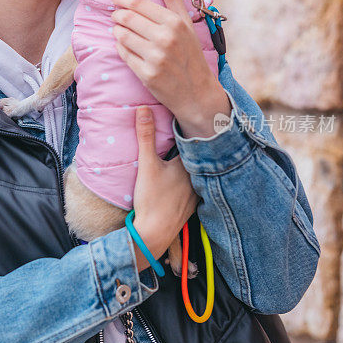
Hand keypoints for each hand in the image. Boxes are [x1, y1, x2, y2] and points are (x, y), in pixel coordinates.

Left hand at [111, 0, 230, 136]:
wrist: (196, 92)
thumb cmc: (190, 54)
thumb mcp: (186, 23)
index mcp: (175, 23)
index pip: (139, 4)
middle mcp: (165, 39)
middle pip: (127, 18)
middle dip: (117, 14)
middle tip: (116, 15)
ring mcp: (155, 58)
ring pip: (122, 36)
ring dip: (116, 30)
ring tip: (119, 30)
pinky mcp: (146, 75)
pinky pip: (123, 54)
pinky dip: (120, 48)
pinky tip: (125, 46)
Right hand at [130, 106, 198, 271]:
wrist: (154, 233)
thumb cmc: (151, 199)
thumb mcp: (147, 164)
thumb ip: (146, 136)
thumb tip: (143, 109)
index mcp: (191, 165)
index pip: (193, 141)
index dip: (188, 129)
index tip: (188, 115)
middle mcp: (198, 178)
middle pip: (196, 156)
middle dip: (191, 145)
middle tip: (188, 127)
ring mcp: (197, 192)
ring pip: (197, 171)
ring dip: (193, 163)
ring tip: (187, 150)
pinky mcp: (192, 205)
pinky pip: (196, 185)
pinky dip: (192, 179)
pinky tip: (184, 178)